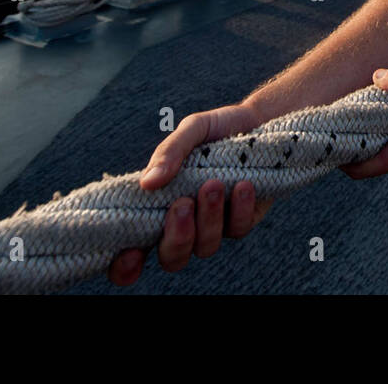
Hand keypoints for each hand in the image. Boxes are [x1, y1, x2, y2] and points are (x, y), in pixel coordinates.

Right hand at [108, 103, 271, 285]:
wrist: (261, 122)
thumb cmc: (217, 129)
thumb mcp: (191, 131)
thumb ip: (168, 153)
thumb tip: (146, 183)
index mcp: (158, 207)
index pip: (133, 249)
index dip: (126, 265)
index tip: (131, 253)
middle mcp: (184, 224)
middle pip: (172, 258)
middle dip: (176, 237)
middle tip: (183, 204)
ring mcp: (214, 226)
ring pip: (206, 247)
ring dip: (208, 218)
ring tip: (213, 184)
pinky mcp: (242, 221)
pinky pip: (238, 229)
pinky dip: (239, 209)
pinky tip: (243, 185)